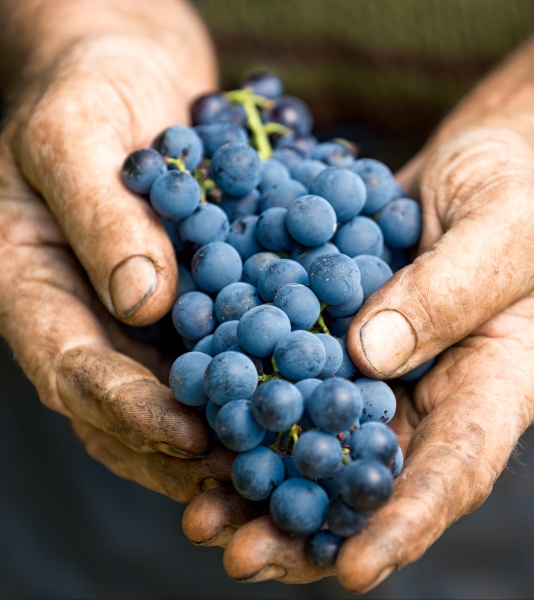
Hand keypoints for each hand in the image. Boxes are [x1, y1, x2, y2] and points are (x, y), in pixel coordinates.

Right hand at [0, 0, 233, 502]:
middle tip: (240, 477)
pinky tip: (295, 396)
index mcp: (31, 285)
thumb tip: (142, 302)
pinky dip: (247, 381)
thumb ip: (99, 214)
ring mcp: (135, 312)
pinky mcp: (186, 296)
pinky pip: (212, 350)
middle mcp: (83, 313)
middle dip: (179, 447)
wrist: (130, 66)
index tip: (188, 437)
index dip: (128, 410)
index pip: (72, 368)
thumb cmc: (88, 83)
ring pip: (170, 392)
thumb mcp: (77, 130)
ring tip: (273, 462)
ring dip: (218, 434)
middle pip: (121, 404)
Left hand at [182, 42, 533, 588]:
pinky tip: (200, 418)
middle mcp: (425, 388)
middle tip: (240, 555)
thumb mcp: (498, 228)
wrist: (484, 159)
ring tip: (200, 515)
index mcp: (490, 382)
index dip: (406, 521)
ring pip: (317, 435)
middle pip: (366, 472)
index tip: (354, 570)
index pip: (455, 468)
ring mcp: (374, 362)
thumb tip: (369, 355)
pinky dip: (248, 399)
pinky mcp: (332, 329)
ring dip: (259, 477)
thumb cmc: (518, 186)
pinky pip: (290, 370)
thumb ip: (448, 290)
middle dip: (305, 520)